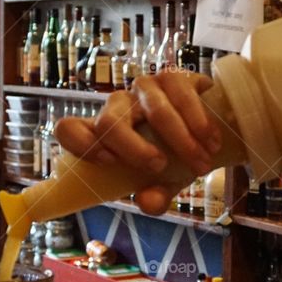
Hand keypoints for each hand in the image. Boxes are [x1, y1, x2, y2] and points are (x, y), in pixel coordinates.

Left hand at [53, 71, 222, 214]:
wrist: (212, 133)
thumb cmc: (177, 159)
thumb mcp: (166, 184)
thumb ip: (156, 196)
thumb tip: (147, 203)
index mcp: (104, 135)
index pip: (69, 129)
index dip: (81, 143)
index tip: (109, 163)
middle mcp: (118, 107)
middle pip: (108, 121)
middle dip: (134, 148)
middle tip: (161, 166)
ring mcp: (144, 89)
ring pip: (153, 109)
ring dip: (179, 140)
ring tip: (201, 164)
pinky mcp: (173, 77)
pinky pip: (181, 94)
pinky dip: (198, 123)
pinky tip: (211, 142)